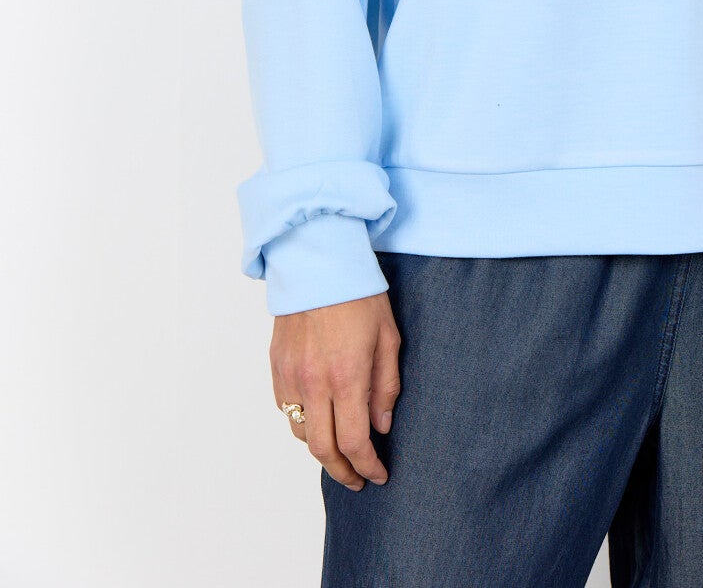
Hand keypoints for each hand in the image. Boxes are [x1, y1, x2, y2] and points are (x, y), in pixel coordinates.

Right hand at [270, 291, 402, 489]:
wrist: (317, 260)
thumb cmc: (359, 294)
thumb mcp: (388, 336)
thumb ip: (386, 386)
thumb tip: (381, 426)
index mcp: (346, 376)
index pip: (354, 441)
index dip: (367, 466)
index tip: (378, 474)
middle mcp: (314, 382)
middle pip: (322, 450)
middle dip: (342, 472)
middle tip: (358, 479)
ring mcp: (291, 375)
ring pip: (301, 433)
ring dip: (321, 450)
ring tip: (340, 451)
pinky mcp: (277, 366)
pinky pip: (286, 409)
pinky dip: (303, 423)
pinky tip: (319, 418)